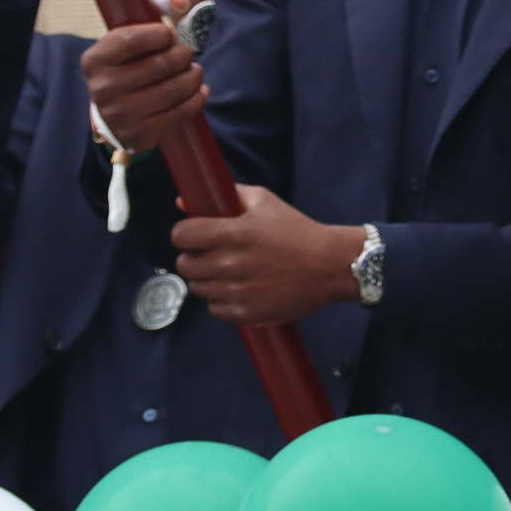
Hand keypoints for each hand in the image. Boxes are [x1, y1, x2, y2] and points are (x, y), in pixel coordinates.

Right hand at [78, 18, 204, 154]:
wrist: (114, 114)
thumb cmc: (127, 67)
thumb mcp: (128, 39)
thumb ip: (153, 10)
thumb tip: (181, 1)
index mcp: (95, 60)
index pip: (133, 40)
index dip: (161, 34)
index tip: (169, 35)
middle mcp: (102, 89)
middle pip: (160, 65)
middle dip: (182, 55)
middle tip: (186, 54)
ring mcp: (120, 115)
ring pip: (174, 89)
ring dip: (193, 76)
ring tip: (194, 71)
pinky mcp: (139, 135)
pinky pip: (179, 114)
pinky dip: (196, 99)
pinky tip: (199, 90)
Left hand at [172, 187, 367, 325]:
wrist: (329, 265)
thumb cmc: (295, 229)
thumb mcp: (263, 202)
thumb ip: (225, 197)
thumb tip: (182, 202)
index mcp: (234, 233)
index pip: (181, 236)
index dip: (185, 234)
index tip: (195, 235)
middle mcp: (232, 264)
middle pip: (184, 265)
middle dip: (194, 257)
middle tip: (210, 254)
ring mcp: (238, 291)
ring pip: (197, 288)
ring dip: (207, 279)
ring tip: (226, 272)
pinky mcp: (247, 313)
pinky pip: (214, 309)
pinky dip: (220, 300)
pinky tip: (236, 289)